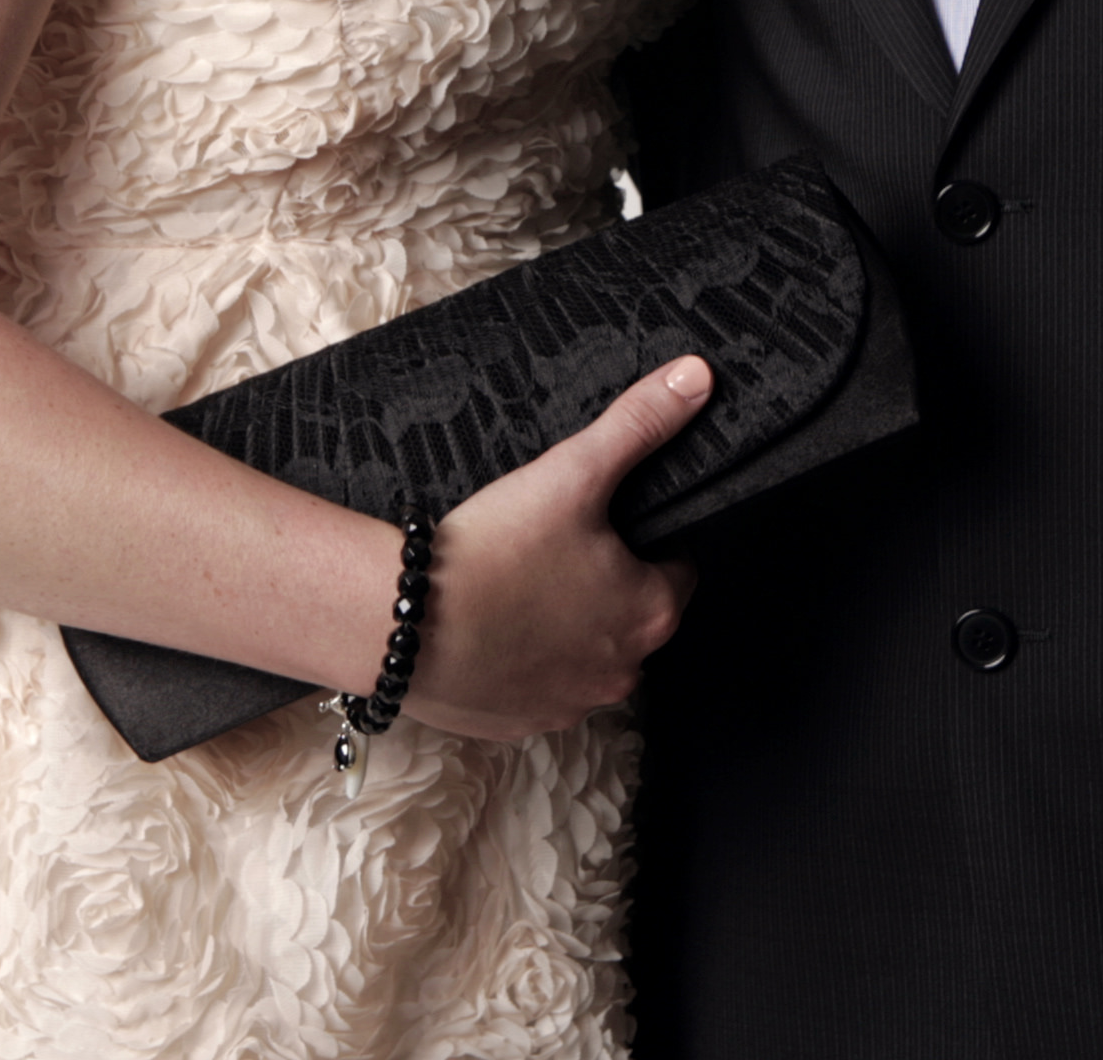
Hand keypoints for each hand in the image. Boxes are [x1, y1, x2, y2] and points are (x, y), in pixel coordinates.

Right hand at [398, 357, 709, 742]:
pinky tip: (487, 625)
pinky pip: (534, 688)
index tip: (598, 520)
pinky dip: (519, 661)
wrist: (404, 623)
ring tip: (514, 583)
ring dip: (562, 627)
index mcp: (652, 610)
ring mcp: (570, 704)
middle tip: (549, 545)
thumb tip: (698, 378)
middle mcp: (624, 670)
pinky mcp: (519, 723)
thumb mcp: (573, 472)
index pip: (675, 568)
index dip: (640, 538)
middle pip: (629, 614)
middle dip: (601, 583)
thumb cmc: (494, 551)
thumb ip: (639, 424)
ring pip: (583, 655)